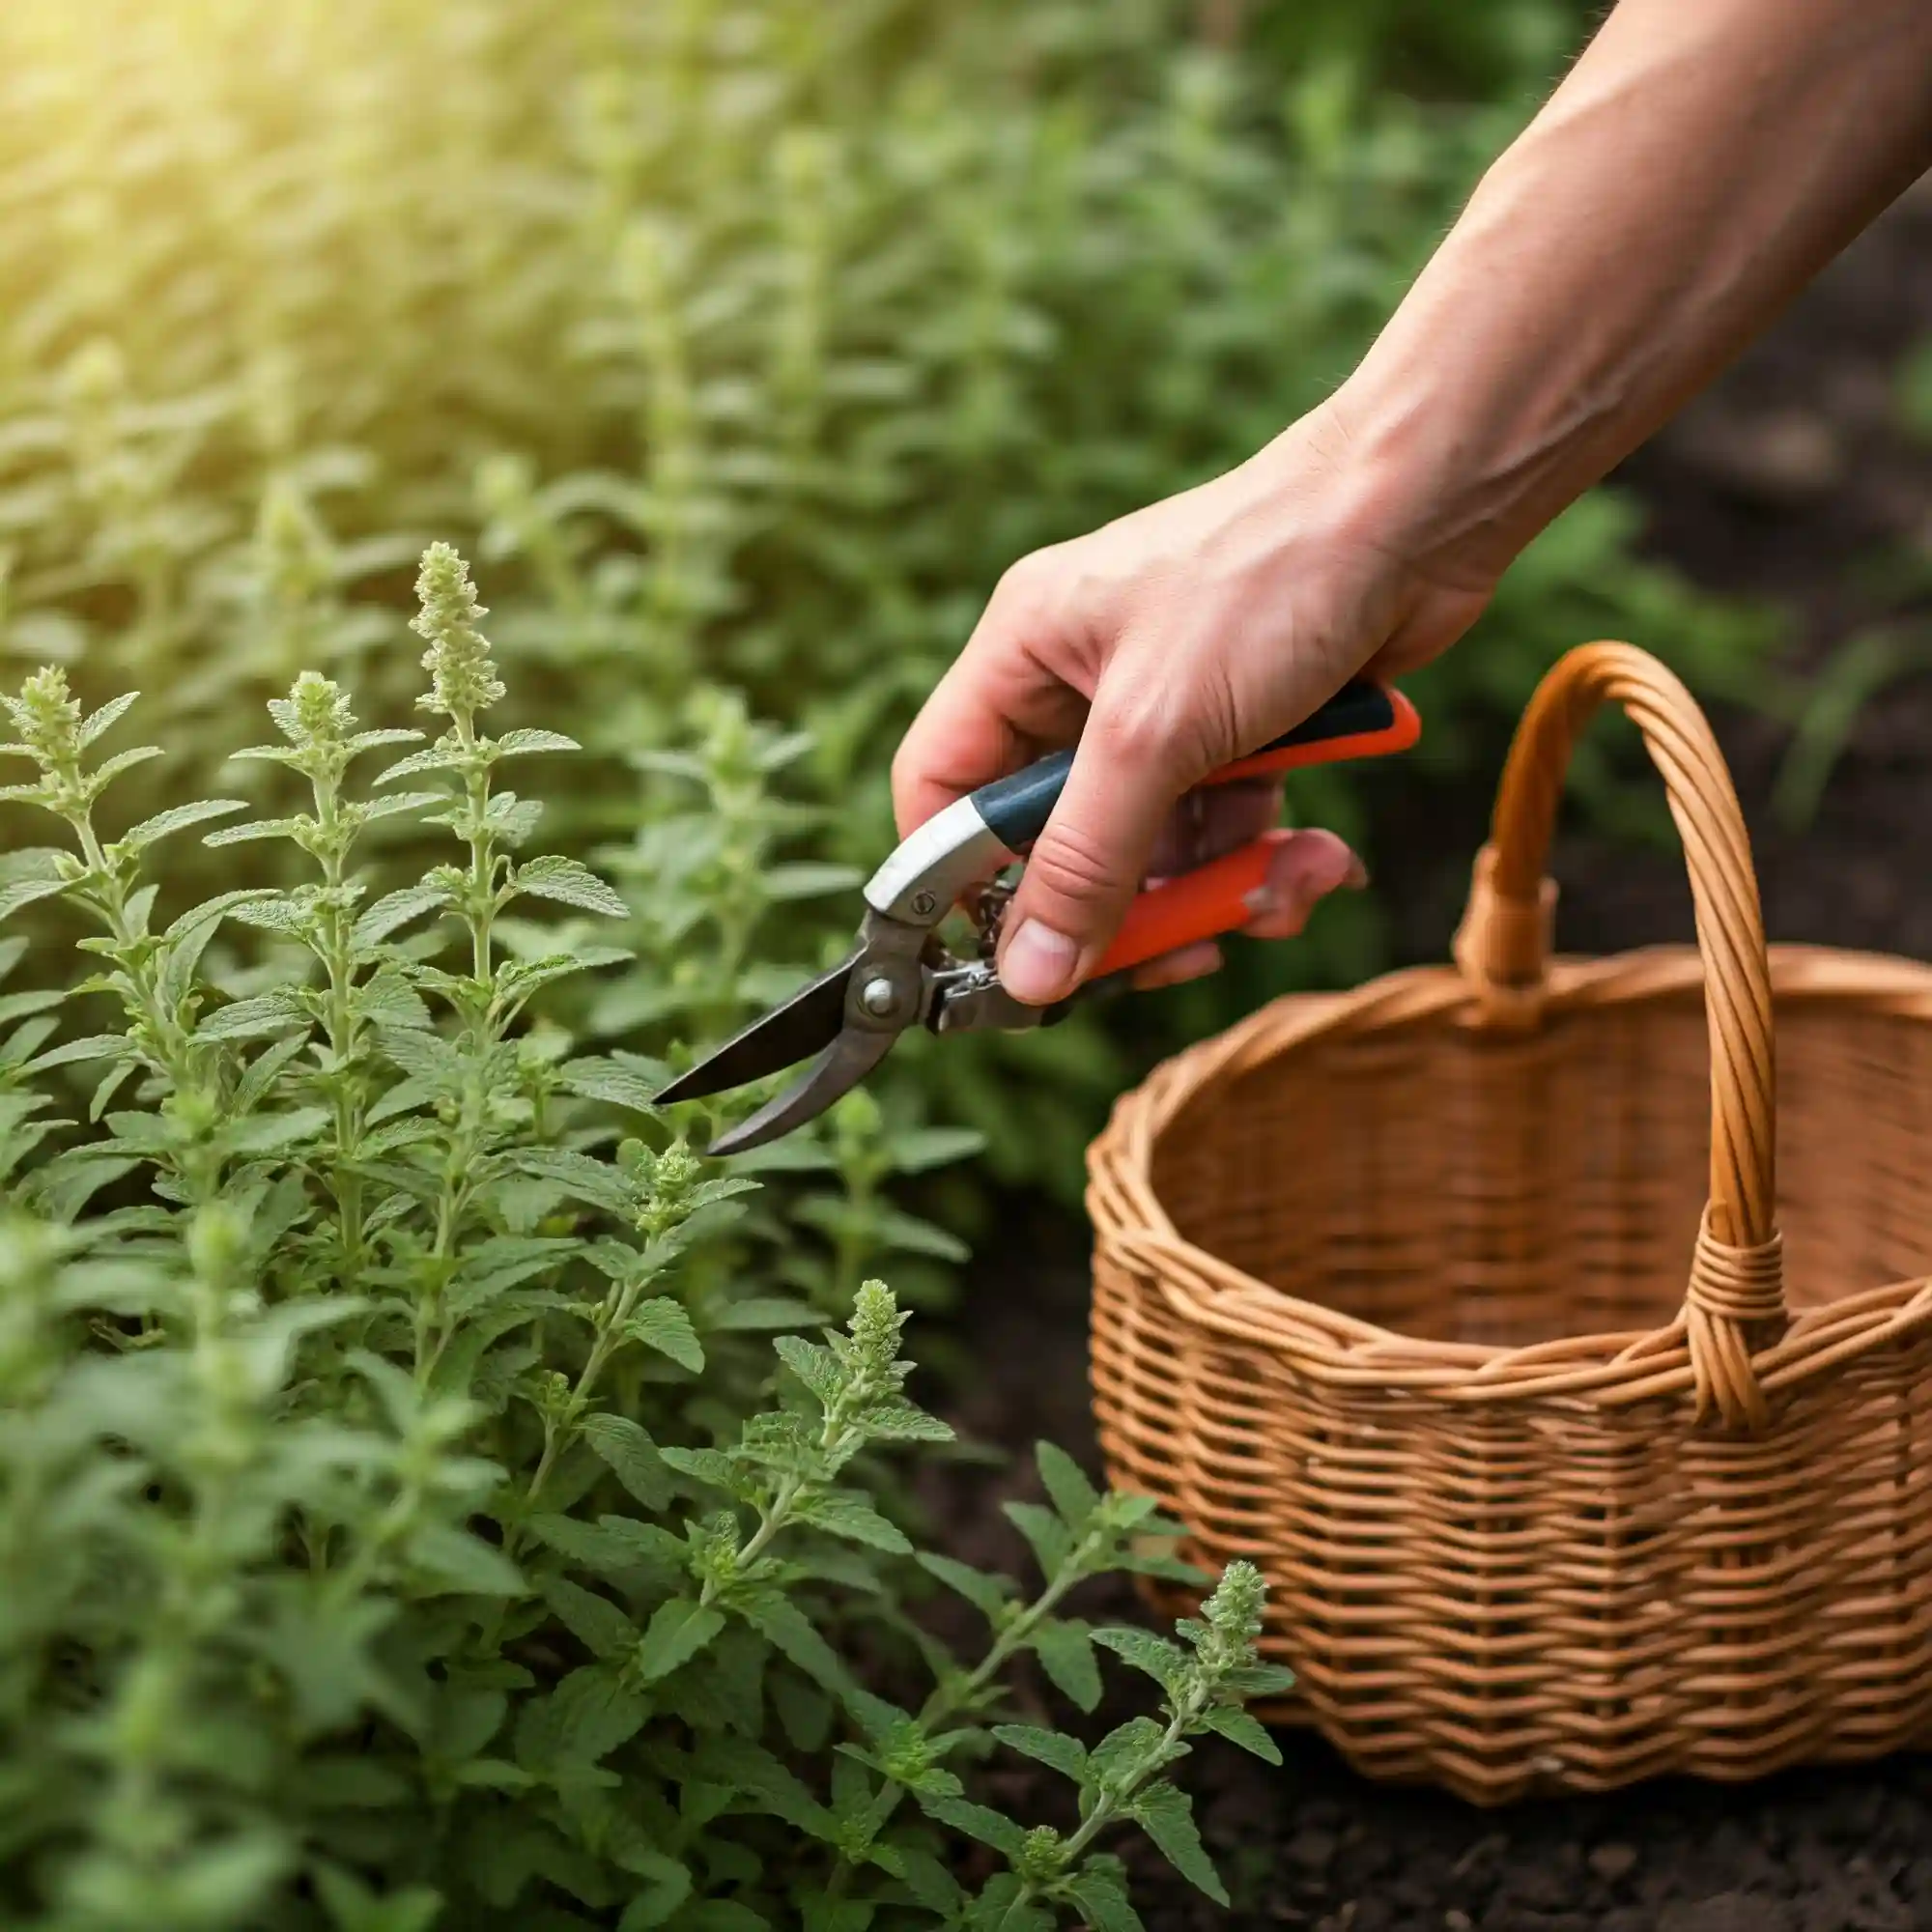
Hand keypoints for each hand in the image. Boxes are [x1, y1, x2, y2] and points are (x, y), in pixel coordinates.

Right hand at [891, 402, 1494, 1002]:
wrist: (1423, 516)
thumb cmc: (1272, 576)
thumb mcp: (1156, 732)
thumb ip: (1085, 862)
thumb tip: (1027, 974)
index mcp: (1023, 655)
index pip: (942, 788)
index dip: (960, 879)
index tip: (1009, 954)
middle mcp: (1080, 686)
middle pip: (1055, 843)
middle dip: (1123, 905)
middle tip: (1176, 952)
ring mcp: (1161, 713)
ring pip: (1151, 852)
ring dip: (1217, 889)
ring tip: (1284, 882)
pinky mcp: (1237, 733)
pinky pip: (1222, 831)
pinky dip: (1267, 857)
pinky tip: (1321, 859)